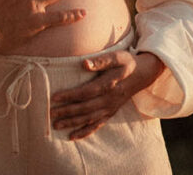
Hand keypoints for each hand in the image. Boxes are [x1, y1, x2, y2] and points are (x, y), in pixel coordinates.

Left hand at [50, 49, 164, 139]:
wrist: (142, 74)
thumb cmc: (126, 62)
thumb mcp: (116, 56)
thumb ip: (100, 61)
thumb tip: (84, 64)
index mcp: (108, 85)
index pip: (85, 93)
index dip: (69, 96)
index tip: (54, 97)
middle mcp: (108, 100)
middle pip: (84, 108)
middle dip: (66, 112)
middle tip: (50, 114)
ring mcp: (109, 108)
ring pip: (88, 119)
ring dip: (72, 123)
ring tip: (56, 125)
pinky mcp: (110, 113)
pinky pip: (96, 125)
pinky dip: (84, 132)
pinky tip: (73, 136)